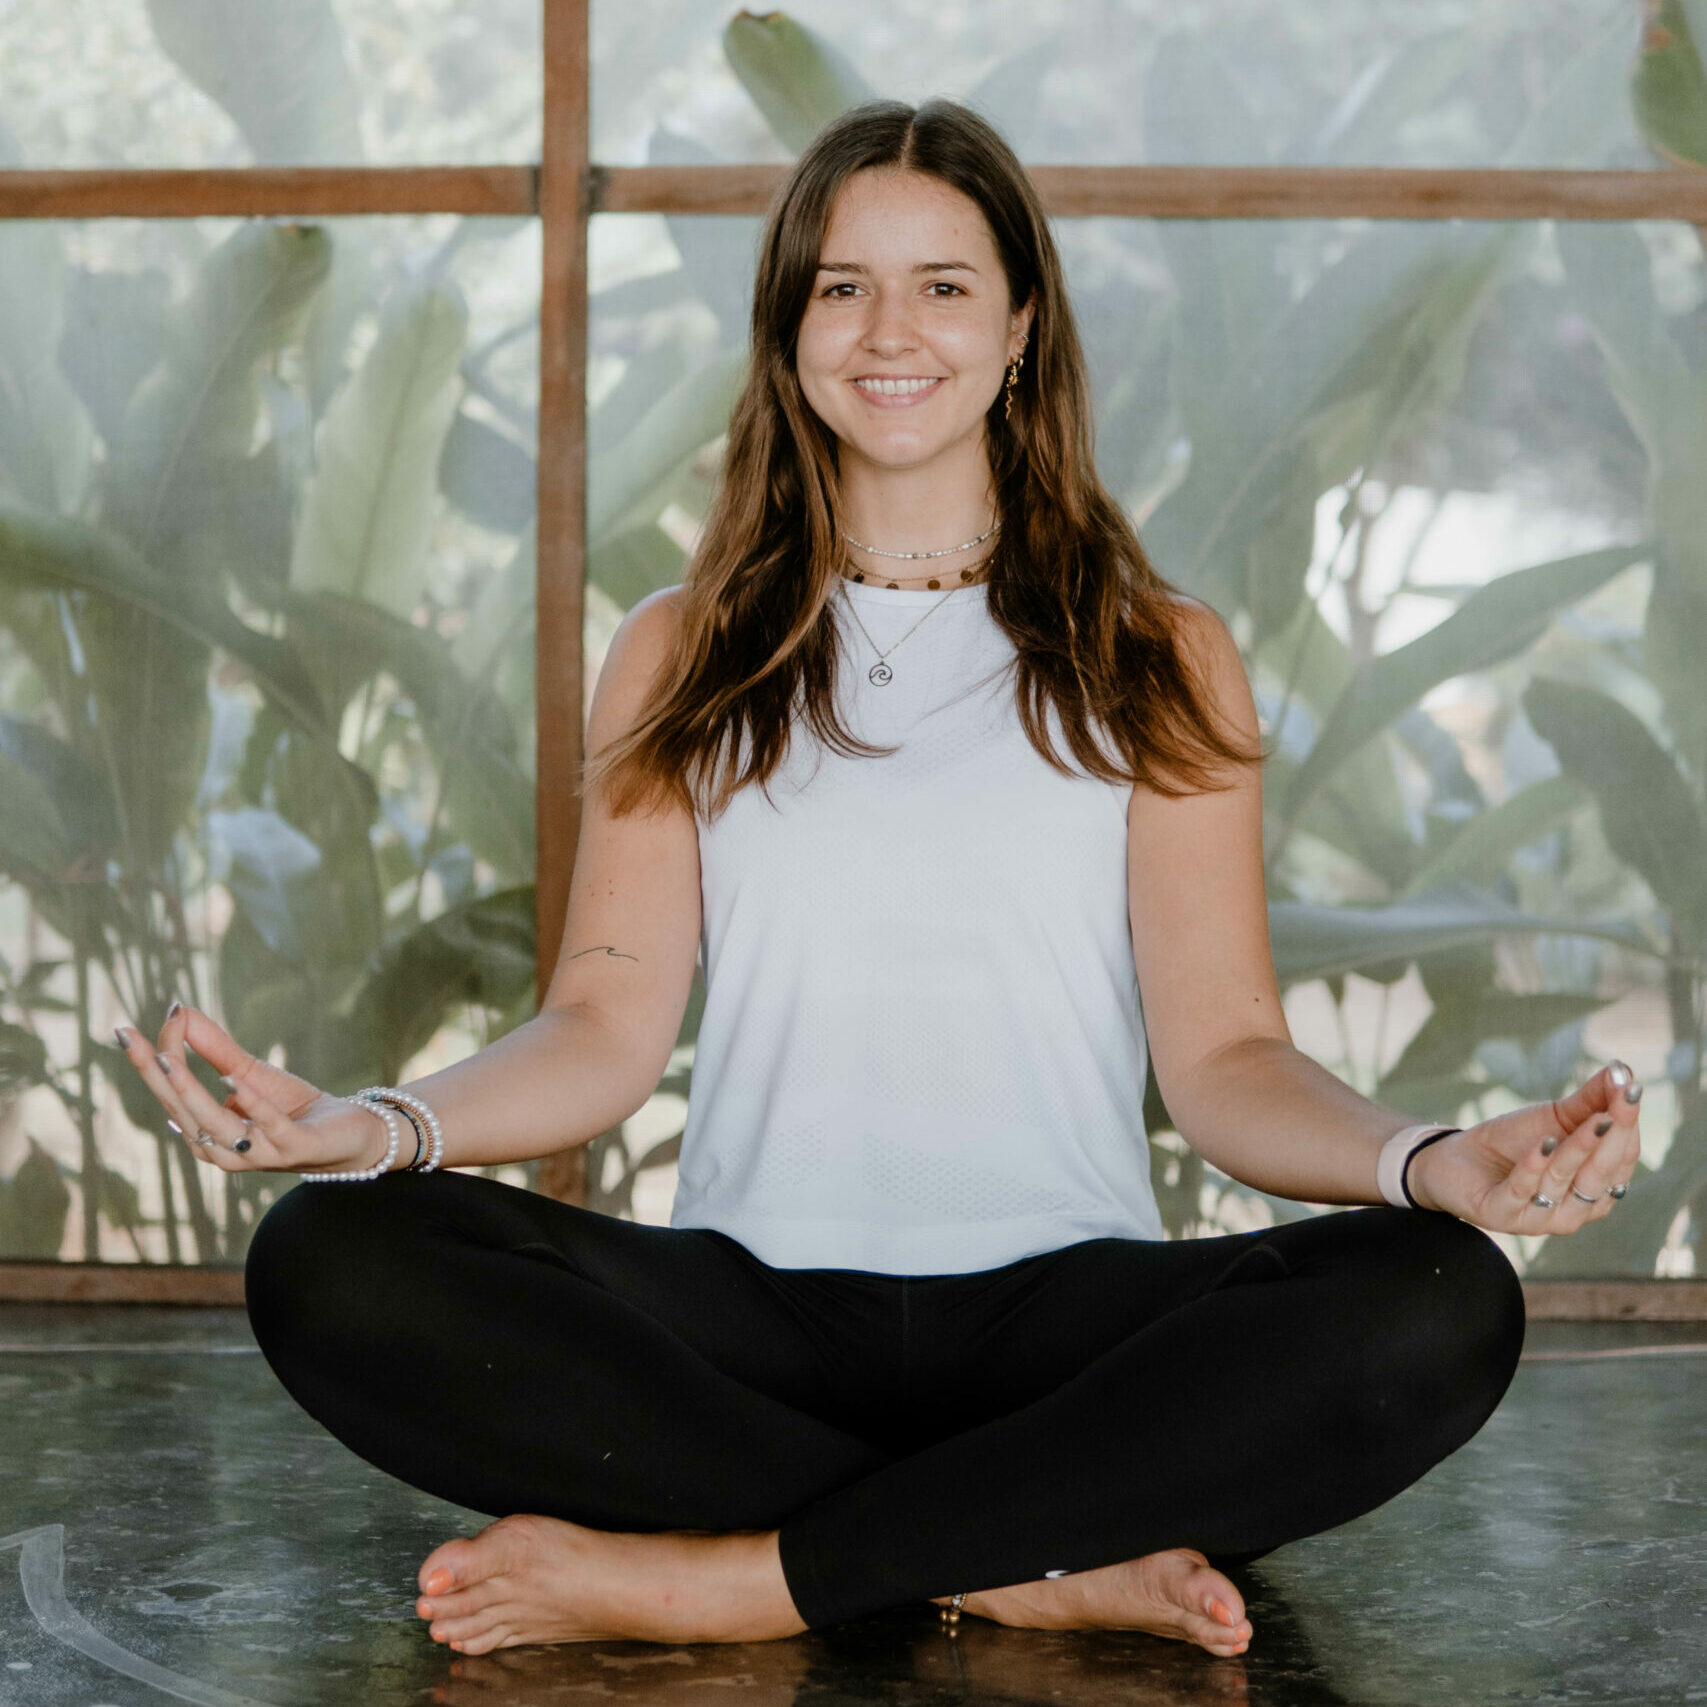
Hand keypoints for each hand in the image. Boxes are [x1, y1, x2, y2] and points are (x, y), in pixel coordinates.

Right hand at [114, 1003, 391, 1176]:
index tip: (127, 1029)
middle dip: (155, 1073)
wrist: (346, 1134)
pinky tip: (231, 1078)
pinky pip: (265, 1125)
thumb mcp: (249, 1073)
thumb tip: (177, 1012)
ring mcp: (256, 1152)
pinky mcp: (292, 1147)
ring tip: (169, 1059)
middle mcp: (222, 1148)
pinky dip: (248, 1102)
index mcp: (206, 1132)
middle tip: (130, 1039)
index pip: (168, 1095)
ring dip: (190, 1090)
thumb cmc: (291, 1108)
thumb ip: (215, 1048)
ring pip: (214, 1124)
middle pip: (181, 1109)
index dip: (148, 1062)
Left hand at [1406, 1061, 1641, 1233]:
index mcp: (1594, 1190)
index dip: (1627, 1127)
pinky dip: (1533, 1166)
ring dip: (1577, 1150)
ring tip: (1589, 1120)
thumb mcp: (1555, 1118)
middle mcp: (1574, 1210)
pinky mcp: (1501, 1215)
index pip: (1620, 1160)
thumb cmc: (1514, 1142)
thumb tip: (1624, 1072)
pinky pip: (1522, 1191)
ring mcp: (1538, 1217)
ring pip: (1564, 1183)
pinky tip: (1542, 1142)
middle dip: (1610, 1140)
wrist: (1456, 1159)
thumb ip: (1592, 1099)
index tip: (1631, 1092)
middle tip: (1617, 1108)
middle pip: (1600, 1176)